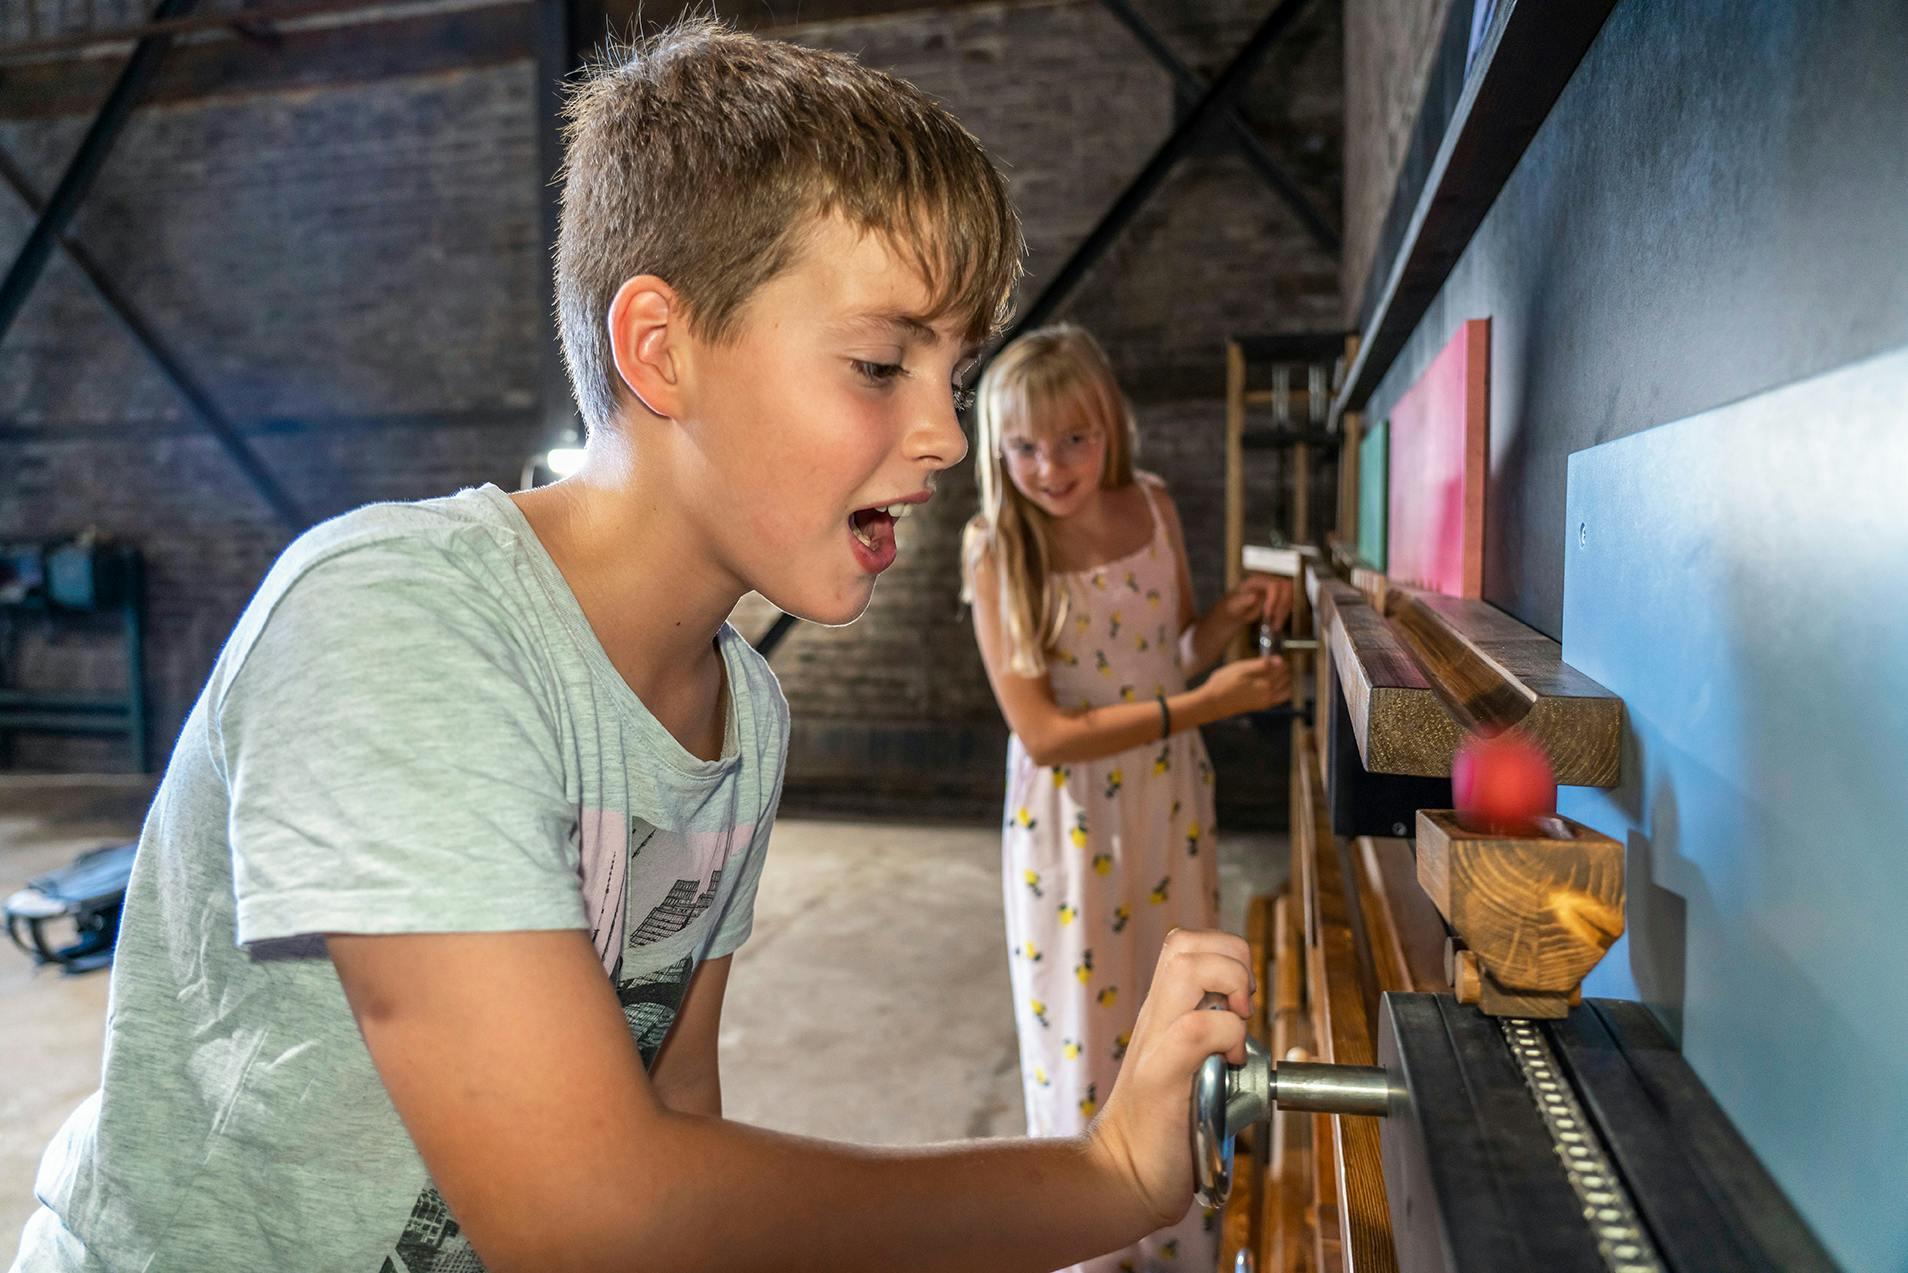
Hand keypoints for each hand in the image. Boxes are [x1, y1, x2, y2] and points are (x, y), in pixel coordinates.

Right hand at [1085, 929, 1251, 1227]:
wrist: (1125, 1176)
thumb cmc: (1167, 1129)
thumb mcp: (1194, 1072)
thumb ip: (1219, 1045)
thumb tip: (1282, 1045)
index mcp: (1164, 1013)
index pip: (1187, 943)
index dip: (1226, 953)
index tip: (1244, 999)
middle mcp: (1156, 1019)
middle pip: (1184, 942)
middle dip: (1231, 958)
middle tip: (1243, 1006)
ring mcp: (1154, 1044)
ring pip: (1186, 969)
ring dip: (1227, 985)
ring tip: (1236, 1026)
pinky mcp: (1160, 1077)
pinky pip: (1195, 1030)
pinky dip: (1226, 1036)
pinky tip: (1230, 1064)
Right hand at [1200, 654, 1291, 718]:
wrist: (1213, 703)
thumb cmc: (1223, 683)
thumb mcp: (1241, 668)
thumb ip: (1261, 664)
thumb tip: (1280, 660)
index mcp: (1265, 682)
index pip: (1282, 667)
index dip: (1280, 660)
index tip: (1274, 656)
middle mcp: (1269, 693)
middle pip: (1285, 678)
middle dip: (1284, 669)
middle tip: (1276, 662)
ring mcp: (1266, 701)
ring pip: (1286, 689)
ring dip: (1285, 679)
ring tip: (1277, 672)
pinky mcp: (1262, 706)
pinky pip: (1280, 698)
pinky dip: (1282, 690)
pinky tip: (1275, 685)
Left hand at [1217, 574, 1293, 633]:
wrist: (1233, 612)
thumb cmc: (1231, 607)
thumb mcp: (1233, 605)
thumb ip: (1243, 600)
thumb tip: (1254, 596)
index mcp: (1256, 580)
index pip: (1274, 584)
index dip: (1274, 599)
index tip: (1268, 614)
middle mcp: (1268, 581)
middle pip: (1286, 587)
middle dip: (1283, 605)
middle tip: (1274, 620)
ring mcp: (1274, 589)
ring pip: (1290, 596)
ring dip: (1284, 612)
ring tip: (1274, 626)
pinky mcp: (1278, 597)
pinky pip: (1288, 604)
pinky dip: (1284, 615)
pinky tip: (1275, 625)